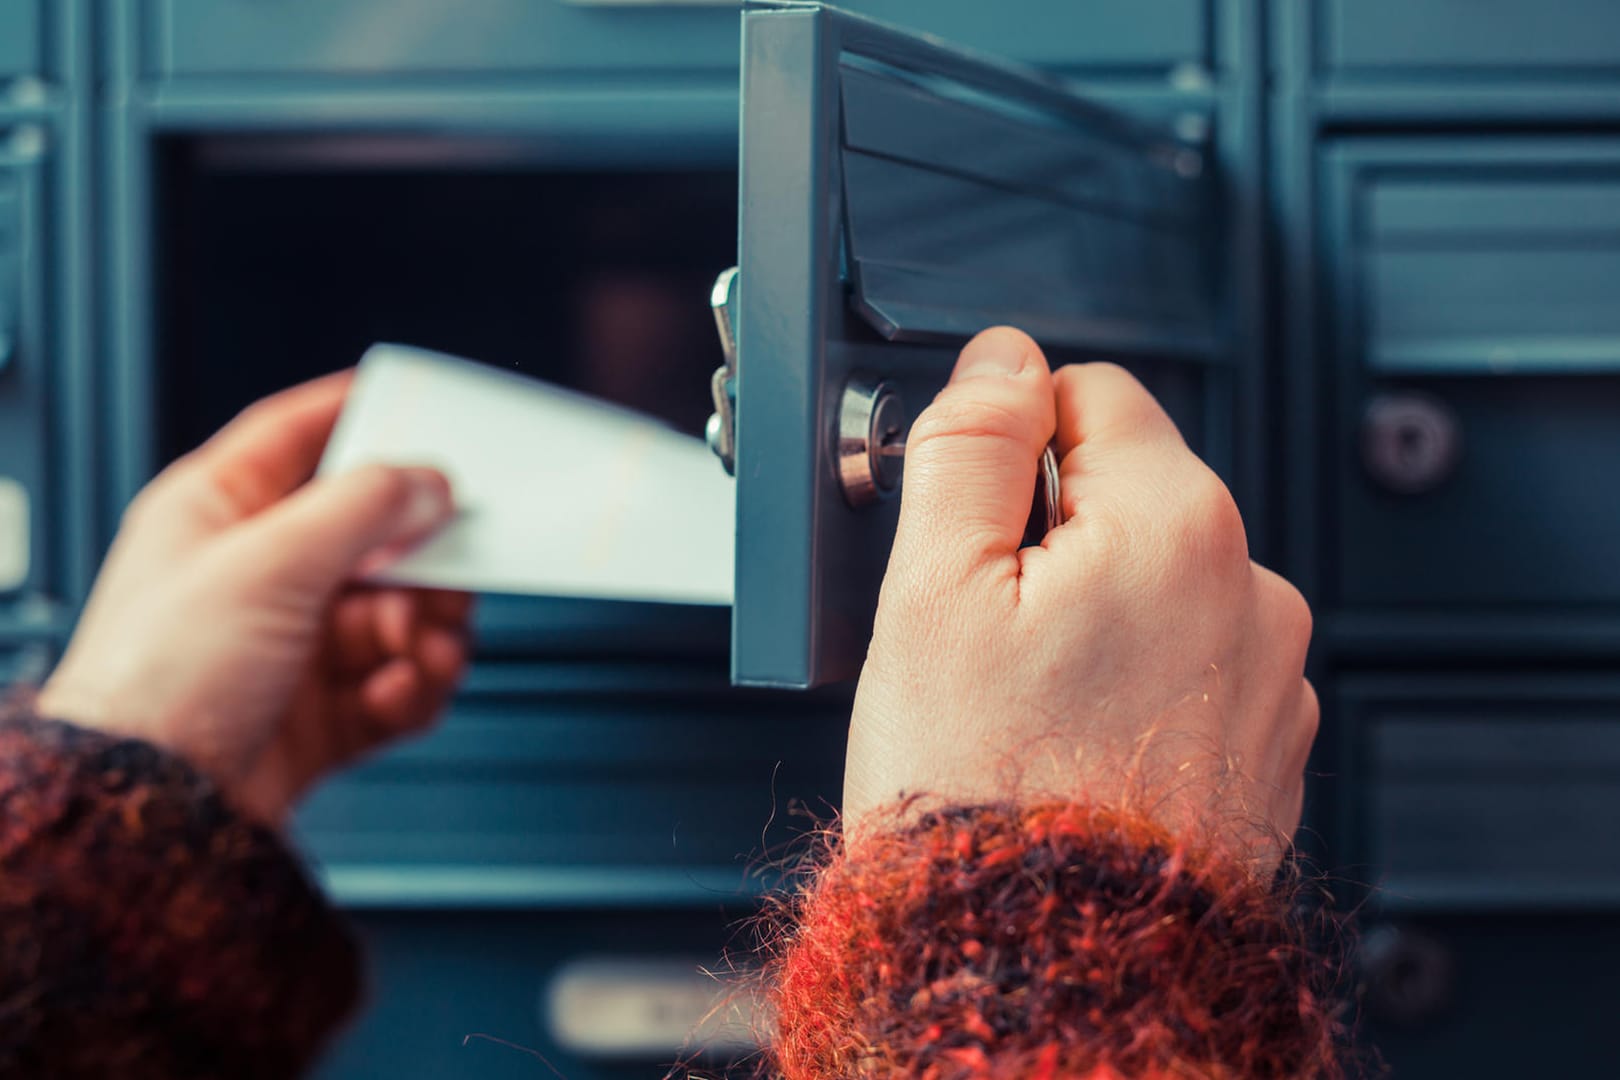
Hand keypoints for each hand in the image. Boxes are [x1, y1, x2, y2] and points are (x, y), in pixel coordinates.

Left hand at [39, 372, 473, 824]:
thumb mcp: (270, 562)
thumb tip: (427, 480)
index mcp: (217, 514)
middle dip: (421, 560)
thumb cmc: (159, 682)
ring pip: (397, 615)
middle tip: (448, 572)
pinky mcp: (320, 713)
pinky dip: (414, 688)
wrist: (152, 811)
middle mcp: (257, 576)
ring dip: (426, 631)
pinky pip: (397, 684)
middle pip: (372, 537)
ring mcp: (291, 647)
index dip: (356, 412)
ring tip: (425, 648)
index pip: (296, 437)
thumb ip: (363, 508)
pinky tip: (402, 690)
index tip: (418, 403)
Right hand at [845, 328, 1316, 869]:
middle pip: (1127, 492)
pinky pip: (1191, 665)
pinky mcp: (1266, 747)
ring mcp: (1270, 677)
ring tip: (1028, 701)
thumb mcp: (931, 591)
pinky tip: (1075, 739)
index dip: (1008, 443)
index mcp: (1177, 525)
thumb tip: (1001, 360)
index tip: (970, 520)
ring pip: (1156, 583)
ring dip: (1094, 612)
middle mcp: (1253, 590)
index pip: (1092, 393)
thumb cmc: (982, 793)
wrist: (1048, 963)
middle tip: (982, 632)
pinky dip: (1135, 682)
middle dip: (1048, 536)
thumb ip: (970, 444)